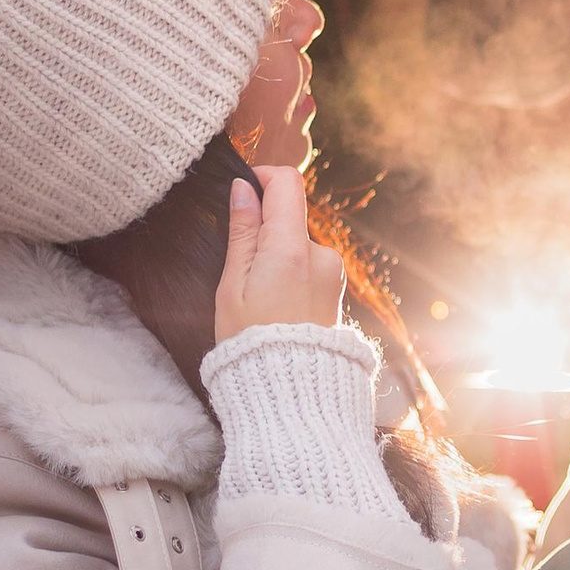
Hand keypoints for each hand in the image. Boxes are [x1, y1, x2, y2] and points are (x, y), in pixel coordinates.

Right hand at [214, 166, 344, 345]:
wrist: (290, 393)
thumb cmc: (251, 342)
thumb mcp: (232, 285)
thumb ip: (242, 232)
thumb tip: (243, 188)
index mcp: (292, 250)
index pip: (287, 184)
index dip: (263, 176)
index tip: (243, 188)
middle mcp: (322, 256)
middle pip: (291, 217)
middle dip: (264, 231)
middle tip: (241, 270)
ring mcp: (334, 273)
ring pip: (298, 245)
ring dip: (277, 257)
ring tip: (259, 298)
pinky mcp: (337, 290)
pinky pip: (309, 267)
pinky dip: (290, 274)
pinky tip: (277, 306)